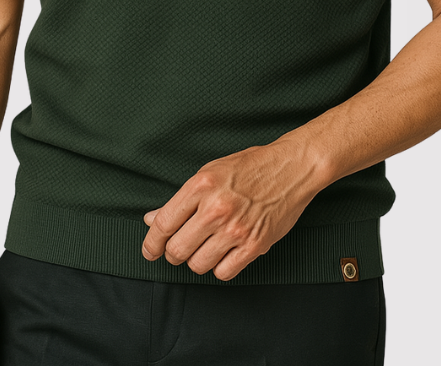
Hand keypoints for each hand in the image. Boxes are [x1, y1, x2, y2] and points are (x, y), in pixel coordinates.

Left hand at [141, 137, 325, 281]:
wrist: (291, 168)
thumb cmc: (250, 167)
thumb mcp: (210, 172)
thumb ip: (182, 199)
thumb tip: (152, 219)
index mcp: (201, 185)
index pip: (164, 223)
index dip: (151, 243)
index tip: (149, 251)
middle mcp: (216, 208)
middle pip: (177, 249)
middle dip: (173, 253)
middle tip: (179, 248)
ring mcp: (236, 228)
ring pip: (198, 265)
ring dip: (197, 260)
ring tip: (205, 247)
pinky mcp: (254, 245)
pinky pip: (224, 272)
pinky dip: (220, 267)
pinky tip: (223, 253)